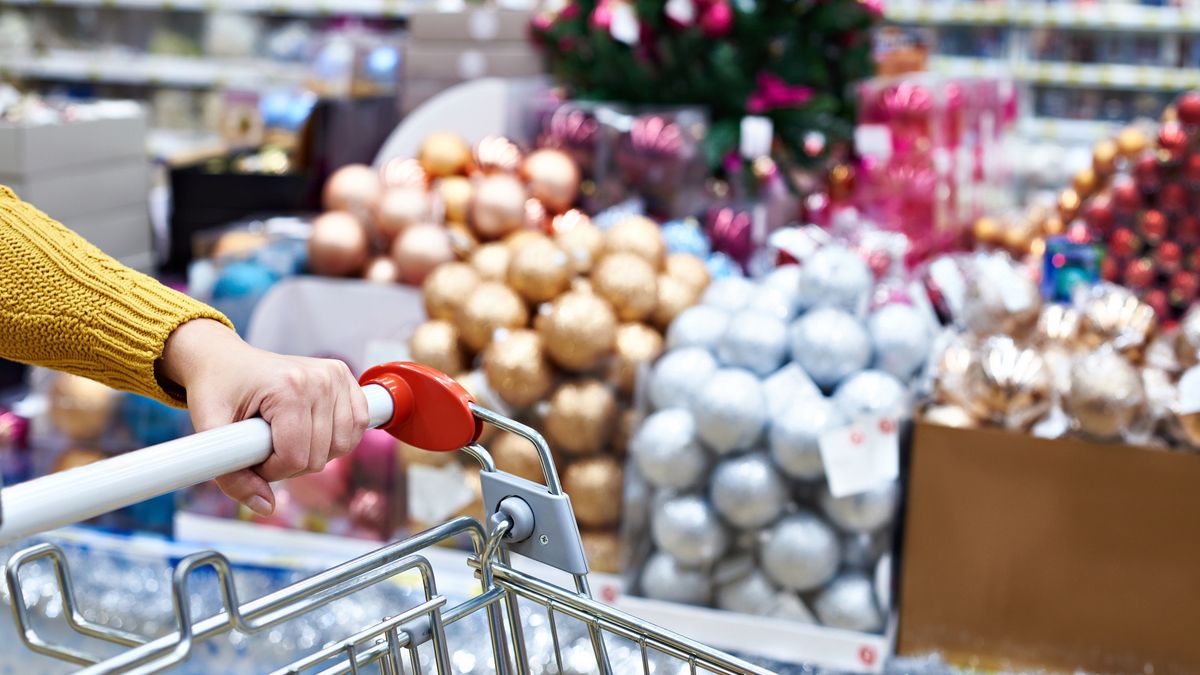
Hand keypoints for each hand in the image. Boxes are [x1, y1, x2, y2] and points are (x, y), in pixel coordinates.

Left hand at [160, 319, 368, 514]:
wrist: (224, 358)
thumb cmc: (216, 389)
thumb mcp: (210, 430)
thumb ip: (232, 476)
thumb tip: (266, 507)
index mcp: (288, 387)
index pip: (296, 456)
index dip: (270, 470)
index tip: (251, 456)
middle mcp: (319, 379)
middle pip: (319, 456)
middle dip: (289, 463)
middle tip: (264, 446)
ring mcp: (336, 376)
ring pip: (342, 446)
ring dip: (314, 453)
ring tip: (287, 438)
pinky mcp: (344, 376)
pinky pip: (357, 426)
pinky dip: (337, 439)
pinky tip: (313, 431)